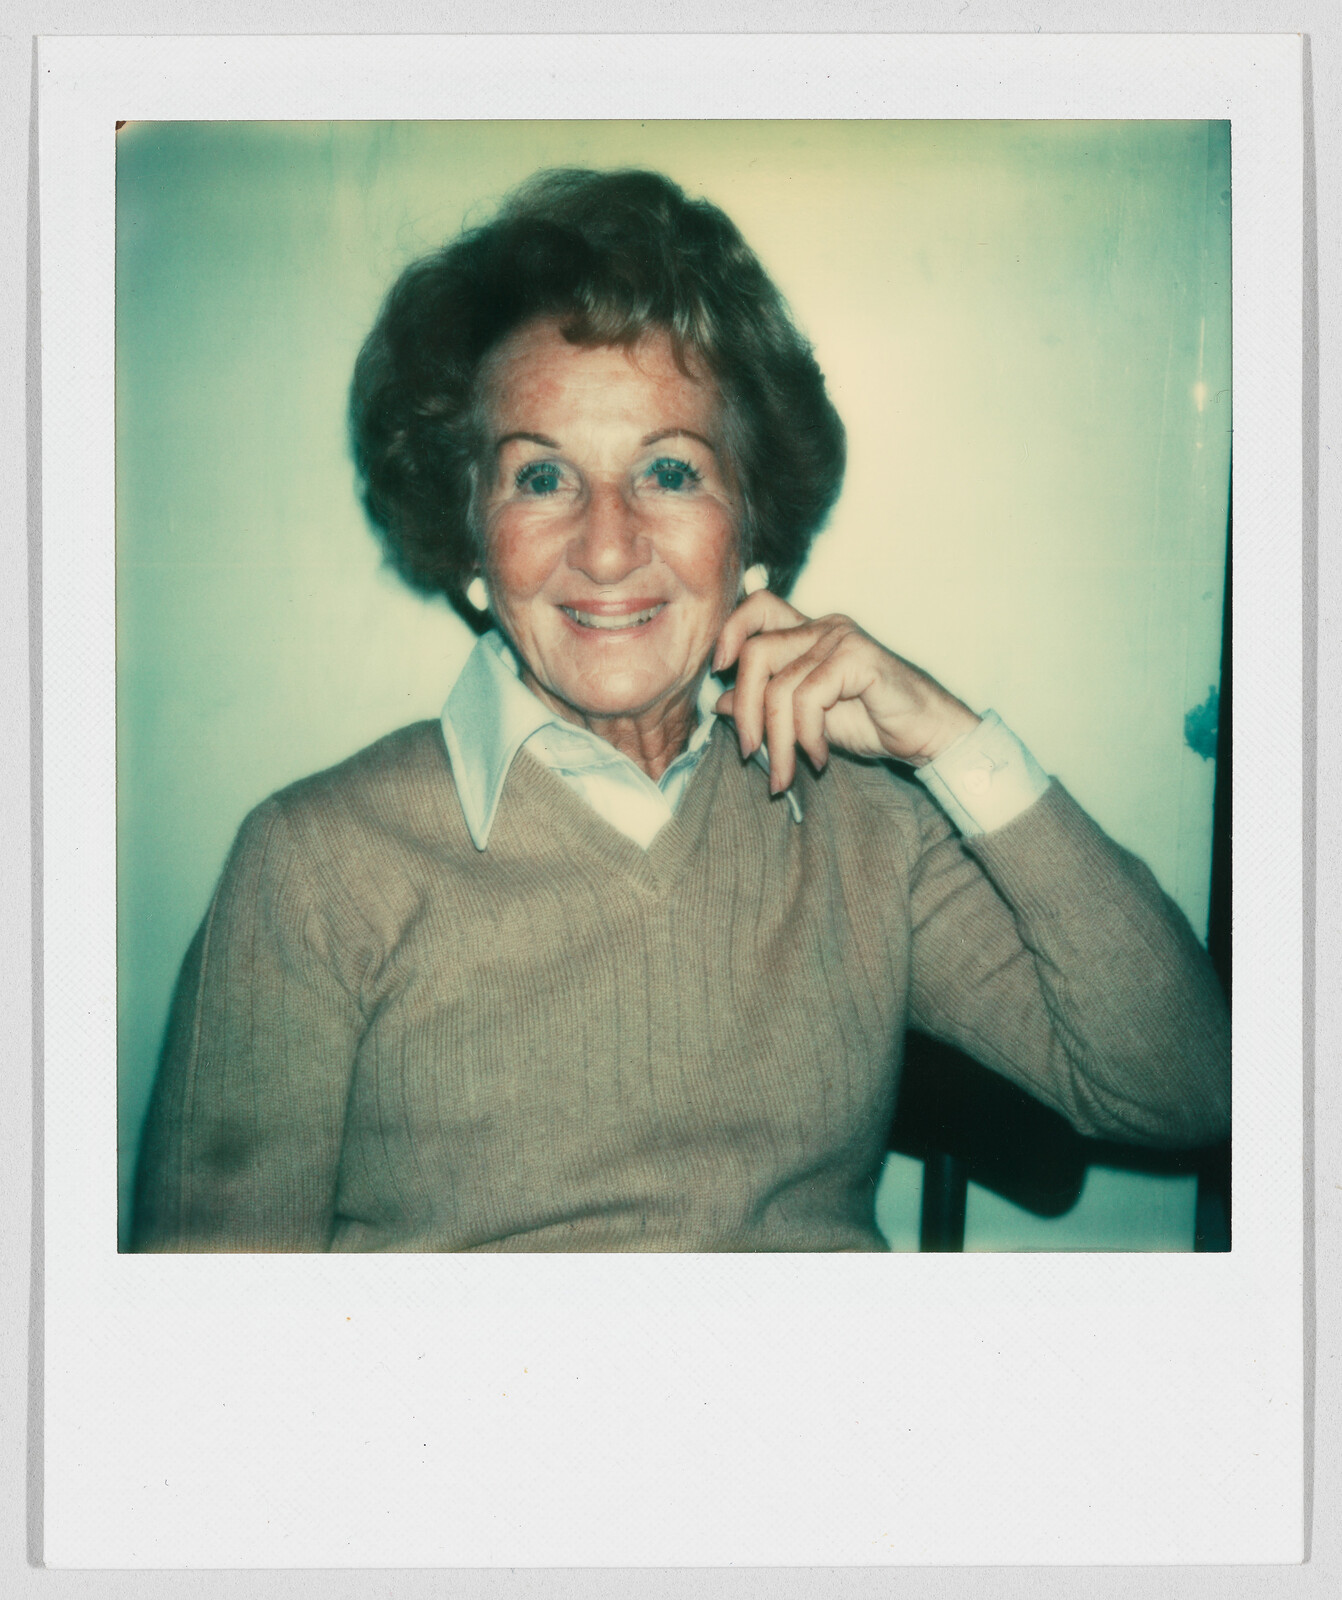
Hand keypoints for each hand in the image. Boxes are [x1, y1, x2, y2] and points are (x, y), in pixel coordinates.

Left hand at [712, 592, 980, 792]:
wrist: (928, 735)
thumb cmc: (874, 723)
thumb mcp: (807, 718)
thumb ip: (768, 704)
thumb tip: (721, 702)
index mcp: (809, 633)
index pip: (758, 607)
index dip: (730, 631)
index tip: (718, 671)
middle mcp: (824, 627)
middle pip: (755, 652)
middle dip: (746, 711)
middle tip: (749, 754)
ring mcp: (841, 639)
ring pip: (779, 687)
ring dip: (777, 741)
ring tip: (787, 774)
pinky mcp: (858, 658)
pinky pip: (808, 698)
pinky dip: (806, 736)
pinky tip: (820, 757)